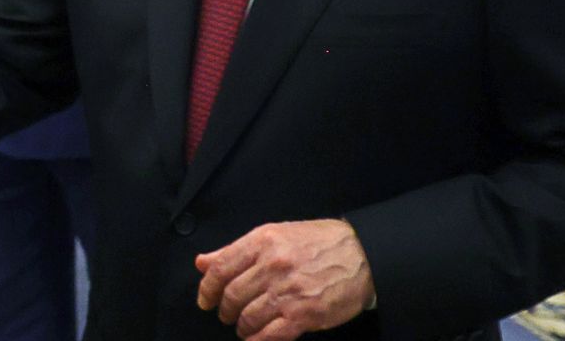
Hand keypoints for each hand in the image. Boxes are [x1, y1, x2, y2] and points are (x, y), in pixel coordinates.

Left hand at [196, 219, 374, 339]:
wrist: (363, 254)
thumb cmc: (318, 243)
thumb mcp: (275, 235)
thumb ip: (236, 250)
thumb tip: (202, 262)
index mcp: (262, 242)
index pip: (220, 269)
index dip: (206, 289)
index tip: (205, 300)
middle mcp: (272, 266)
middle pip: (232, 296)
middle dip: (225, 311)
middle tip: (227, 315)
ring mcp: (288, 292)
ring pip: (248, 317)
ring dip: (241, 327)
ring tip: (244, 327)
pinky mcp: (304, 315)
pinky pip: (270, 335)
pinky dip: (258, 340)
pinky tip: (257, 338)